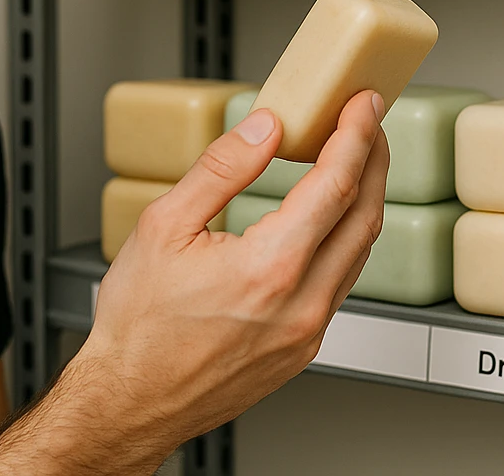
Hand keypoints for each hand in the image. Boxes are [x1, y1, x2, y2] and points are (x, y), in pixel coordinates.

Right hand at [68, 88, 389, 464]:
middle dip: (373, 160)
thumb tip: (265, 128)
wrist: (130, 399)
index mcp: (270, 267)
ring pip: (358, 253)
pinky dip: (343, 241)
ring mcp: (307, 332)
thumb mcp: (163, 226)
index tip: (362, 105)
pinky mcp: (303, 349)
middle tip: (368, 122)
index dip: (356, 136)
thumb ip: (221, 169)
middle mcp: (301, 303)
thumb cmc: (138, 326)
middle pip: (363, 216)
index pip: (336, 185)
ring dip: (362, 201)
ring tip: (353, 163)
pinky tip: (326, 222)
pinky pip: (339, 284)